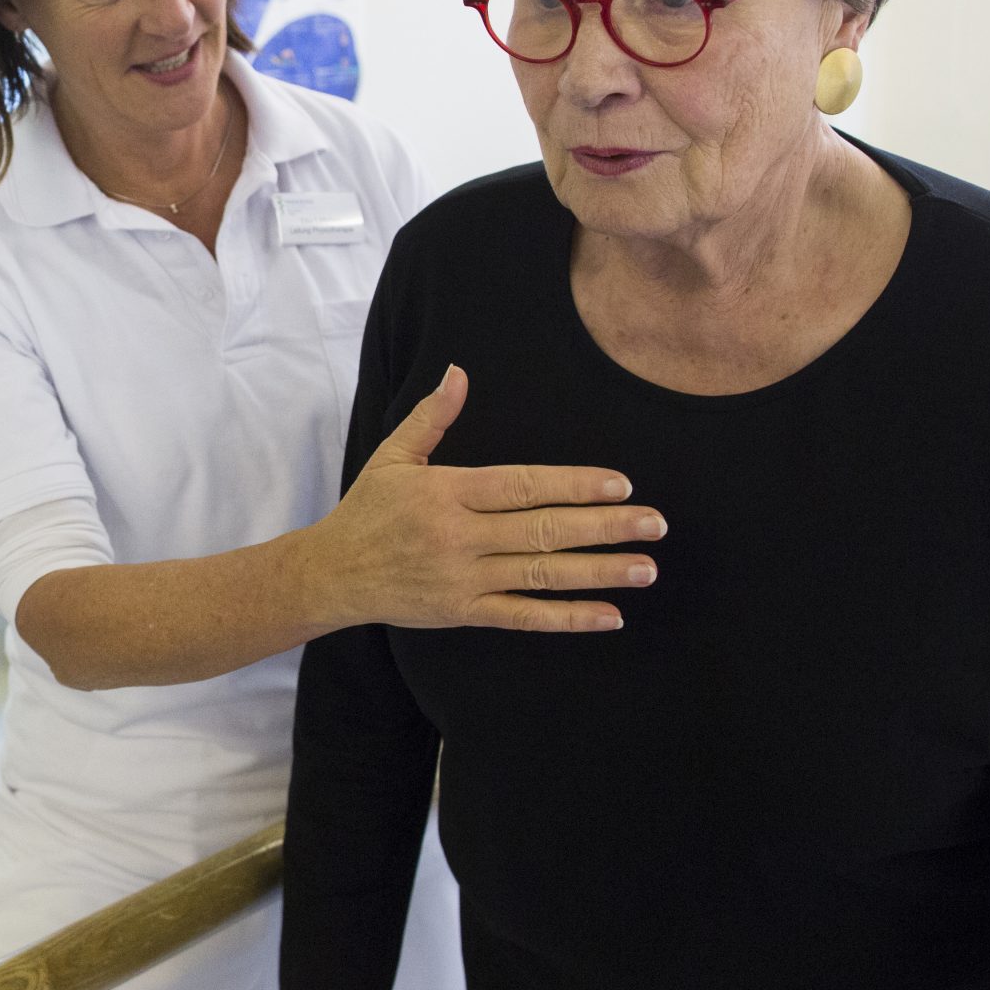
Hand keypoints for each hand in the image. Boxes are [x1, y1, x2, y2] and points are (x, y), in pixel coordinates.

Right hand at [303, 364, 662, 633]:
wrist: (333, 573)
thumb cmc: (367, 510)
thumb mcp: (393, 456)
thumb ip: (432, 417)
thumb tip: (458, 371)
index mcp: (446, 492)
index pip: (522, 486)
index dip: (573, 485)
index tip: (620, 485)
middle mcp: (459, 536)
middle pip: (543, 530)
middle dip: (604, 527)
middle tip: (655, 524)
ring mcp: (464, 579)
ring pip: (541, 574)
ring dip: (598, 572)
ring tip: (645, 567)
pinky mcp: (464, 612)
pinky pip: (523, 617)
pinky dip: (567, 618)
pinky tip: (609, 615)